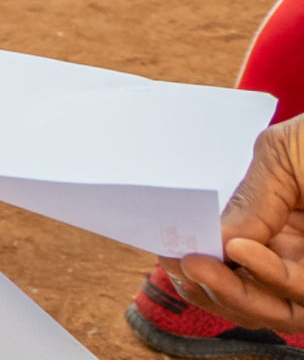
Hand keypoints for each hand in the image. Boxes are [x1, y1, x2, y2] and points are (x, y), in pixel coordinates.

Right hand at [169, 116, 303, 331]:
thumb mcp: (284, 155)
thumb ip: (249, 199)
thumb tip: (213, 240)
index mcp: (280, 221)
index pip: (232, 254)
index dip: (200, 258)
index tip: (168, 252)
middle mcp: (297, 251)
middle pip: (247, 289)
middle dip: (209, 284)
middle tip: (178, 266)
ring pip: (269, 305)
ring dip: (228, 289)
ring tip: (196, 263)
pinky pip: (295, 293)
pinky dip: (263, 277)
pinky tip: (238, 249)